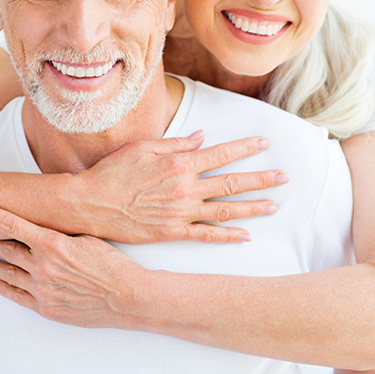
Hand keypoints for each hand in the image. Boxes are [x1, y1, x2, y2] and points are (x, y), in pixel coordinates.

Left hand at [0, 198, 141, 328]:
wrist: (126, 296)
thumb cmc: (111, 263)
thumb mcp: (86, 237)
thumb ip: (60, 233)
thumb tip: (43, 226)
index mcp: (52, 243)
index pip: (9, 223)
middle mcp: (42, 266)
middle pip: (6, 248)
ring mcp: (41, 289)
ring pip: (7, 273)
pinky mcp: (45, 308)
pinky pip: (16, 296)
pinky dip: (2, 287)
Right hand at [76, 132, 287, 243]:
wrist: (91, 203)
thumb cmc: (114, 171)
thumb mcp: (143, 147)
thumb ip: (176, 143)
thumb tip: (202, 138)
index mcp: (179, 163)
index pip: (221, 154)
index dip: (245, 148)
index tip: (264, 143)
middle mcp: (186, 188)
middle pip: (231, 183)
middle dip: (261, 179)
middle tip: (283, 177)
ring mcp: (181, 212)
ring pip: (225, 210)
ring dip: (252, 207)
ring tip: (274, 205)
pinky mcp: (172, 232)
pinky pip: (206, 235)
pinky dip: (228, 236)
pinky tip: (245, 235)